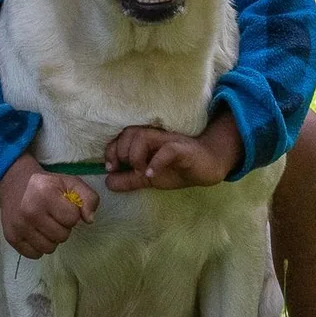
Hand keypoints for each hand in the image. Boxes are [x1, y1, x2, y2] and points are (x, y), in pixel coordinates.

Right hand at [0, 153, 99, 258]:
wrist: (15, 185)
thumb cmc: (48, 185)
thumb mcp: (71, 183)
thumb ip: (88, 198)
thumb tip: (89, 220)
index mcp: (46, 193)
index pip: (72, 219)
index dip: (72, 214)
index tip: (64, 207)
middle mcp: (30, 211)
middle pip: (62, 236)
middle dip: (62, 227)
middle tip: (54, 216)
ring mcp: (19, 226)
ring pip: (49, 248)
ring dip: (51, 239)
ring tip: (46, 224)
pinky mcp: (11, 237)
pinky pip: (35, 255)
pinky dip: (38, 246)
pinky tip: (36, 232)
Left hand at [104, 110, 242, 192]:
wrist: (208, 167)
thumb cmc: (177, 169)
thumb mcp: (149, 177)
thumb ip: (129, 180)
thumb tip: (107, 183)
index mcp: (145, 140)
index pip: (122, 136)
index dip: (112, 150)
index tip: (111, 167)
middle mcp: (155, 136)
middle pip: (130, 133)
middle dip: (122, 152)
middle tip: (127, 169)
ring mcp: (168, 141)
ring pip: (143, 137)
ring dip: (136, 156)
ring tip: (141, 172)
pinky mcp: (183, 149)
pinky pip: (166, 150)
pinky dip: (155, 162)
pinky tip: (151, 174)